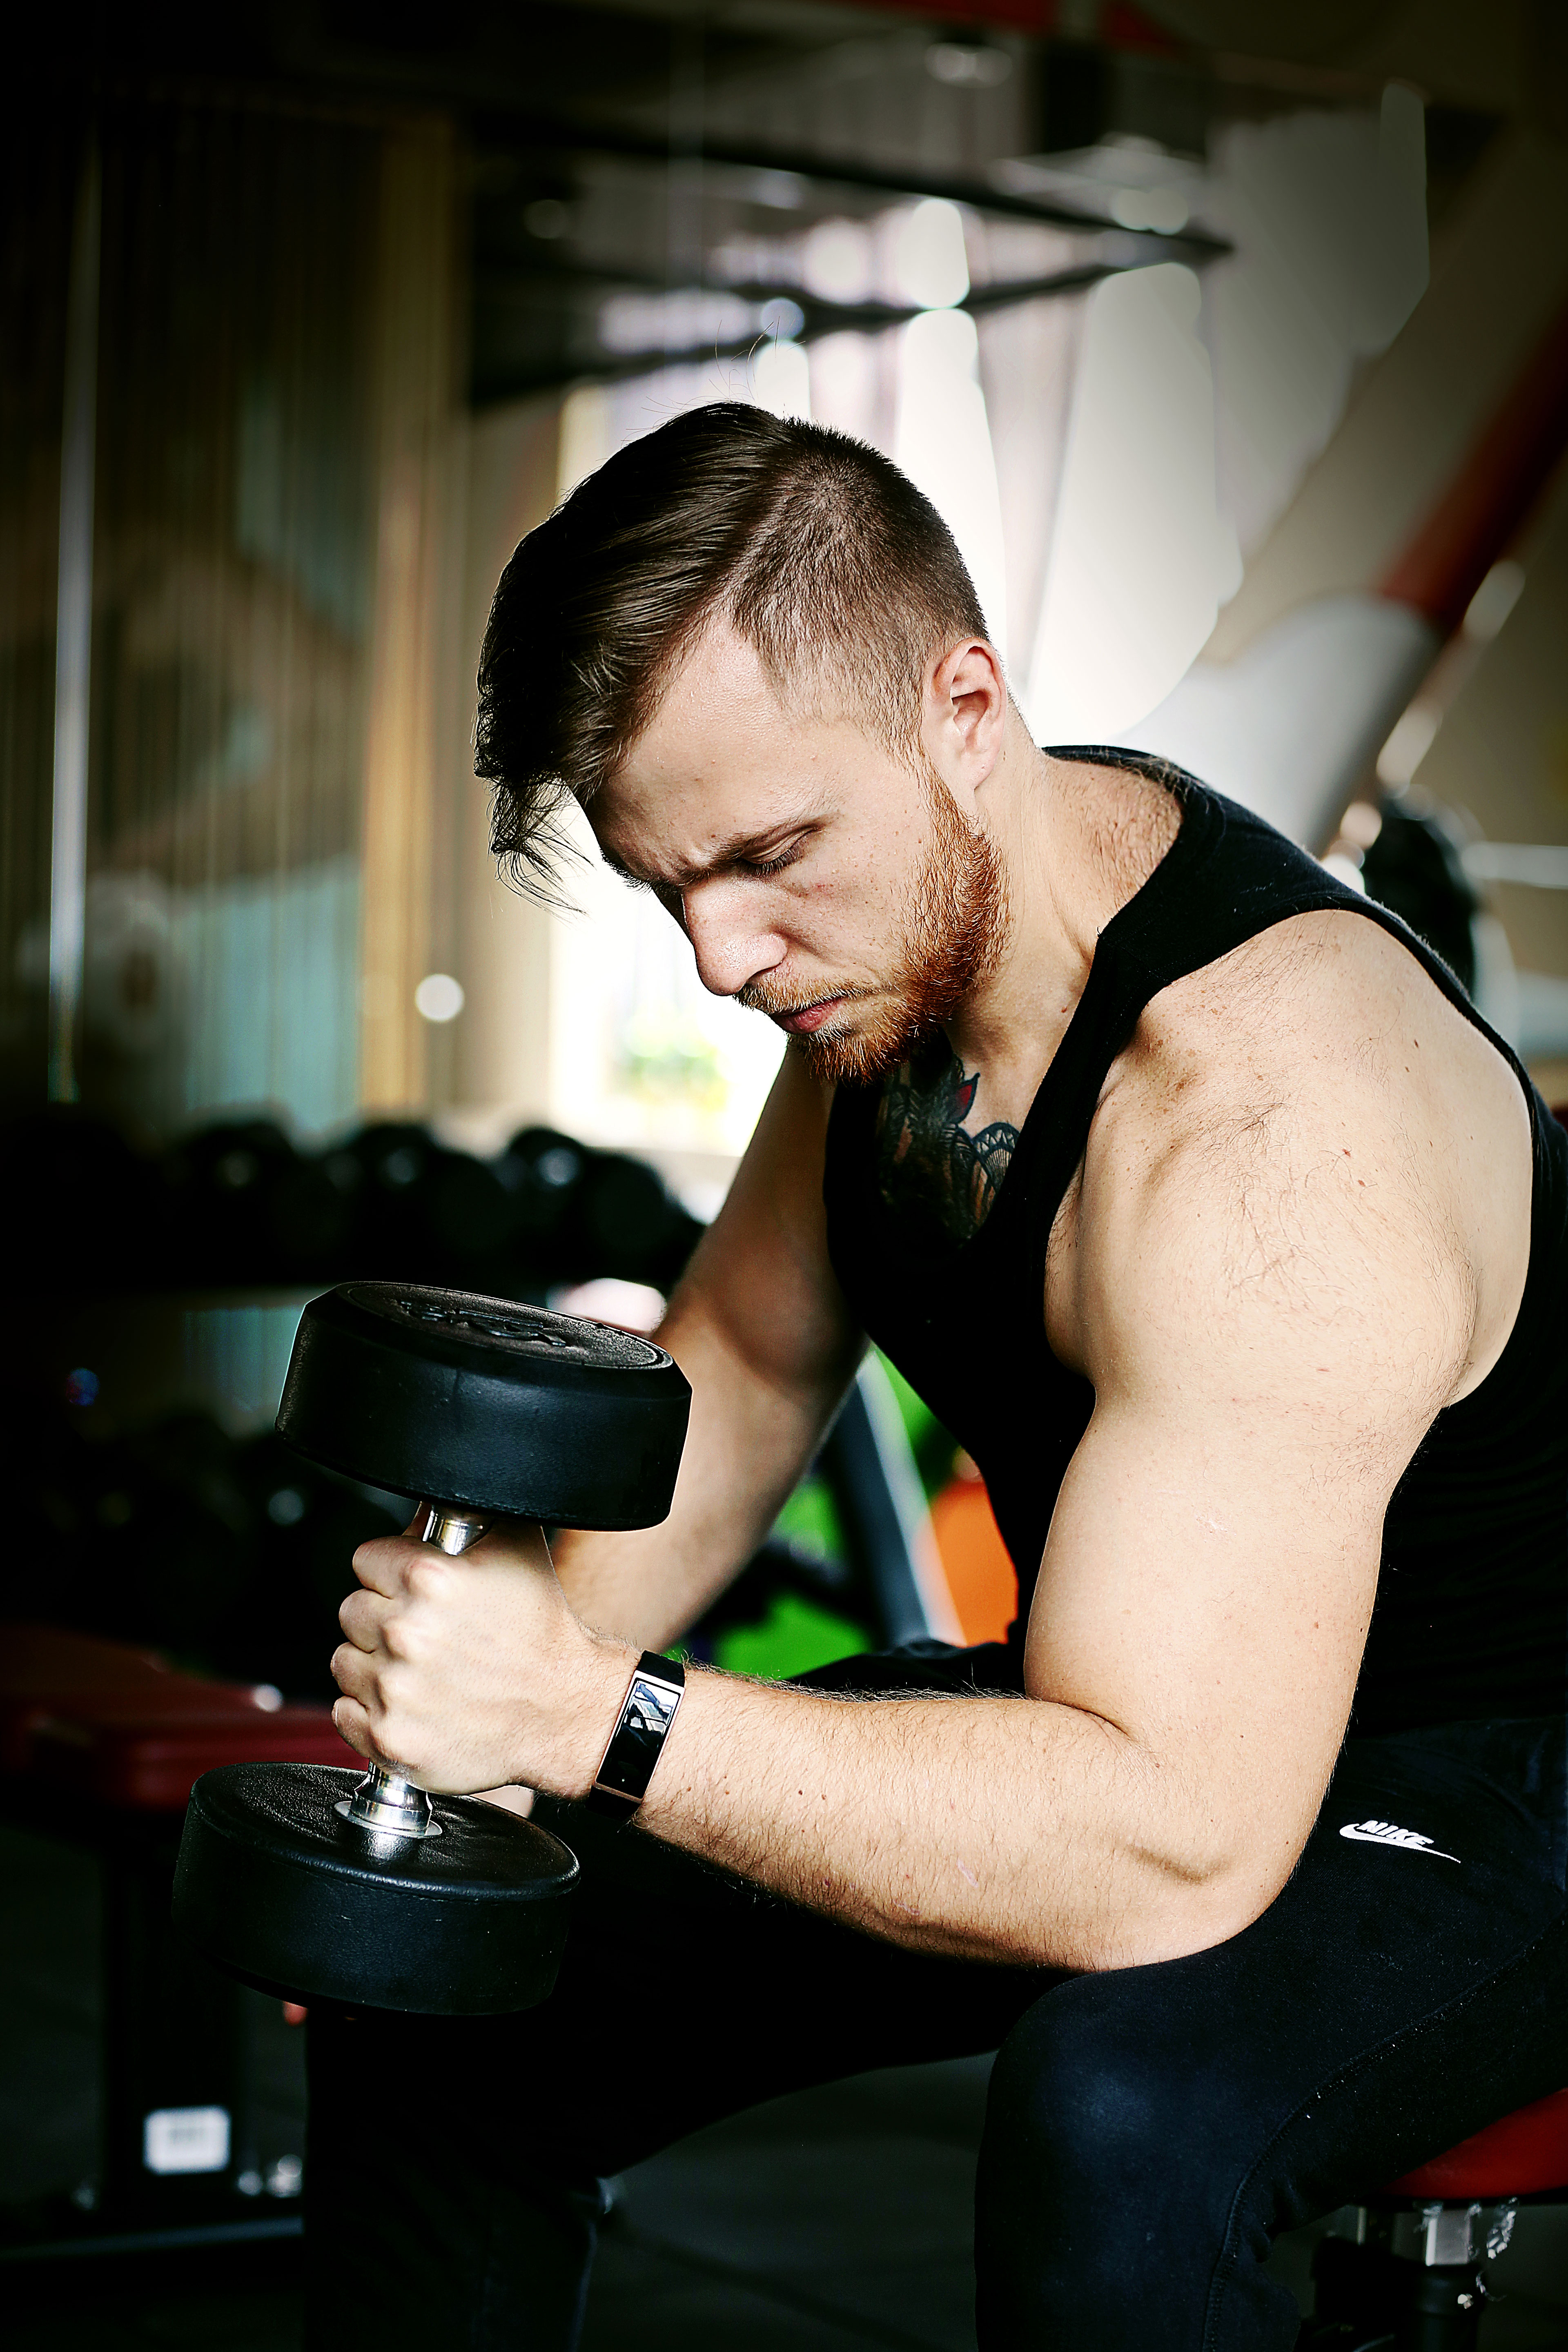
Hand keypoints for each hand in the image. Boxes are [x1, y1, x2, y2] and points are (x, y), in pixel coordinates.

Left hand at [331, 1514, 631, 1797]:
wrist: (563, 1709)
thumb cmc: (540, 1631)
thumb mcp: (518, 1547)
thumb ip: (470, 1512)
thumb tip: (435, 1494)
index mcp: (430, 1579)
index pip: (366, 1560)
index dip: (391, 1571)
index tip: (412, 1589)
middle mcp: (406, 1633)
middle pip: (351, 1610)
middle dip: (382, 1617)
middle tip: (423, 1632)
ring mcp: (394, 1690)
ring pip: (344, 1661)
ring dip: (374, 1664)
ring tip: (419, 1669)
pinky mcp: (388, 1738)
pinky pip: (344, 1711)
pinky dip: (369, 1709)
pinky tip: (410, 1702)